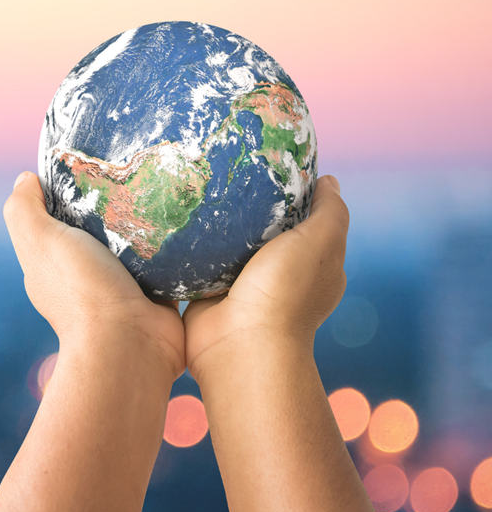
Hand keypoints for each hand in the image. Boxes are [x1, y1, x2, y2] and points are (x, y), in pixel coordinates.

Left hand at [4, 171, 185, 380]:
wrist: (130, 344)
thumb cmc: (81, 288)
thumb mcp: (40, 240)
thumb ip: (24, 210)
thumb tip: (24, 178)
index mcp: (52, 263)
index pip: (56, 219)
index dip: (68, 192)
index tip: (92, 163)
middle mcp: (83, 276)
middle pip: (98, 228)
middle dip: (114, 204)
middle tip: (136, 171)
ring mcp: (121, 287)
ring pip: (134, 244)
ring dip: (147, 223)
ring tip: (166, 188)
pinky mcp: (156, 294)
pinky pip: (166, 262)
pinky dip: (173, 246)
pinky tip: (185, 221)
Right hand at [183, 174, 348, 380]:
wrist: (238, 342)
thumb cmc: (285, 291)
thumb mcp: (319, 242)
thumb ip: (330, 212)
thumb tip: (328, 180)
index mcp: (314, 267)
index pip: (309, 222)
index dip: (296, 196)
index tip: (272, 168)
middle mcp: (281, 277)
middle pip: (268, 231)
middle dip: (252, 207)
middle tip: (229, 174)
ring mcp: (244, 286)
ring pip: (233, 245)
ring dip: (220, 226)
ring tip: (201, 191)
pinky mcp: (210, 292)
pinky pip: (202, 262)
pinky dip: (195, 246)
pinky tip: (182, 222)